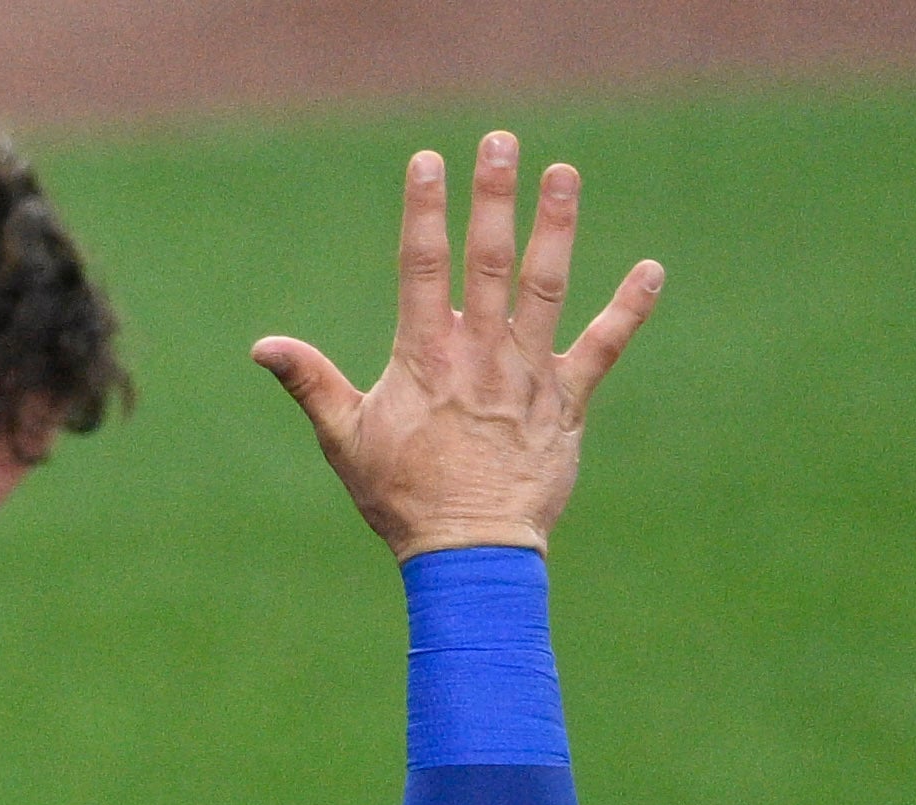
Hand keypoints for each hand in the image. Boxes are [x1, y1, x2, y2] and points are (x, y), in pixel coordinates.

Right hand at [252, 131, 662, 557]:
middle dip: (494, 197)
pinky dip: (629, 308)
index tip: (429, 161)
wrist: (468, 551)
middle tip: (502, 141)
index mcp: (425, 357)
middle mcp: (480, 353)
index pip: (423, 267)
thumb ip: (311, 383)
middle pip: (488, 259)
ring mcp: (527, 373)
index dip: (425, 210)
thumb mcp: (344, 438)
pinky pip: (604, 346)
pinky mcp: (566, 400)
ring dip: (556, 227)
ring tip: (564, 173)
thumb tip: (263, 347)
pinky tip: (652, 270)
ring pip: (545, 286)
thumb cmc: (400, 497)